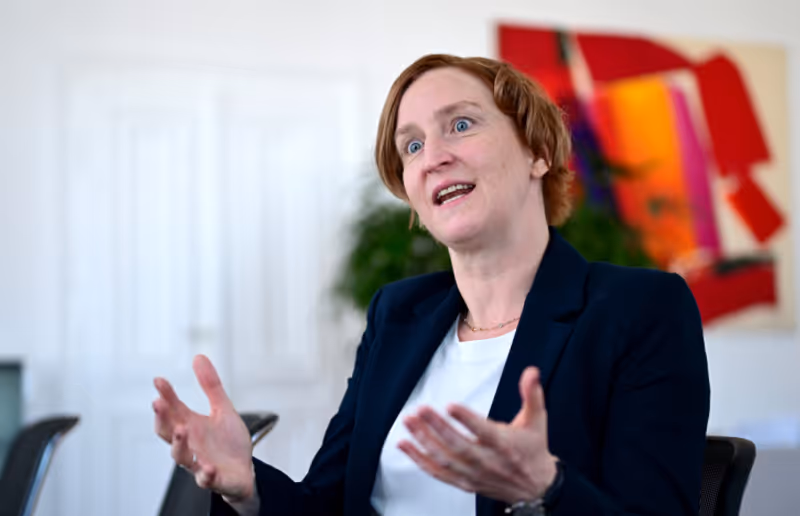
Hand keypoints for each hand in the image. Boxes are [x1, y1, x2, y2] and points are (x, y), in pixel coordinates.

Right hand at [153, 355, 254, 501]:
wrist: (243, 470)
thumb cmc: (227, 441)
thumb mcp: (222, 408)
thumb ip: (210, 385)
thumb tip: (198, 356)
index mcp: (190, 425)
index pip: (173, 409)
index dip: (165, 395)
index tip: (158, 380)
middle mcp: (190, 444)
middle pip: (168, 432)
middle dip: (162, 419)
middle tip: (159, 403)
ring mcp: (198, 462)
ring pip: (181, 457)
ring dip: (179, 444)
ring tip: (182, 430)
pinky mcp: (212, 478)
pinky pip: (205, 479)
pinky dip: (205, 474)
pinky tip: (208, 467)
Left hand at [398, 366, 556, 503]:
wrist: (535, 486)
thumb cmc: (532, 450)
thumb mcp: (537, 420)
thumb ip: (532, 394)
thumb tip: (531, 372)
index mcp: (504, 444)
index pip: (484, 432)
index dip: (467, 419)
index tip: (451, 405)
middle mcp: (487, 462)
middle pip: (459, 446)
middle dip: (437, 427)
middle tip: (421, 410)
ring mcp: (473, 474)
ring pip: (445, 459)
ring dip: (424, 441)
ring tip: (410, 421)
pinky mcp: (464, 482)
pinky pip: (437, 472)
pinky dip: (419, 459)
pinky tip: (405, 445)